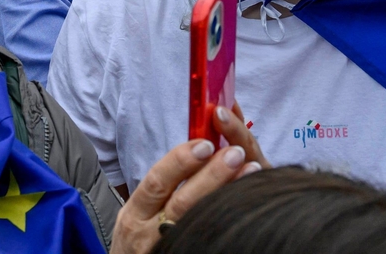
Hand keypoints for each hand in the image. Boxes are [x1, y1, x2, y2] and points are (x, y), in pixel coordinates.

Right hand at [113, 104, 266, 253]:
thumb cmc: (139, 241)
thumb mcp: (139, 215)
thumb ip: (161, 190)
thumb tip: (200, 152)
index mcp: (135, 213)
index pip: (157, 181)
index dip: (181, 161)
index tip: (206, 143)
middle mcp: (148, 233)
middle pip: (182, 203)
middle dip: (211, 176)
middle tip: (235, 153)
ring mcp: (167, 249)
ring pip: (198, 224)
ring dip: (225, 196)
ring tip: (250, 172)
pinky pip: (206, 242)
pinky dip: (225, 224)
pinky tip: (243, 210)